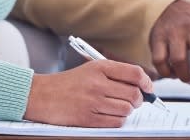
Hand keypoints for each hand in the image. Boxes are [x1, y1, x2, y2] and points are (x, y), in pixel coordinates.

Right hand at [24, 60, 151, 127]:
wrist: (41, 95)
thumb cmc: (69, 83)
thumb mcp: (90, 70)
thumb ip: (115, 74)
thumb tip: (143, 87)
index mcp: (99, 67)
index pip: (134, 73)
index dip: (146, 82)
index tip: (148, 88)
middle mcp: (97, 83)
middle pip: (134, 94)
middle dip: (138, 99)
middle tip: (133, 100)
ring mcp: (93, 101)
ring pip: (127, 109)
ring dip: (126, 111)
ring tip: (116, 107)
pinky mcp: (88, 118)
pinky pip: (116, 122)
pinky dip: (117, 120)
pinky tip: (109, 115)